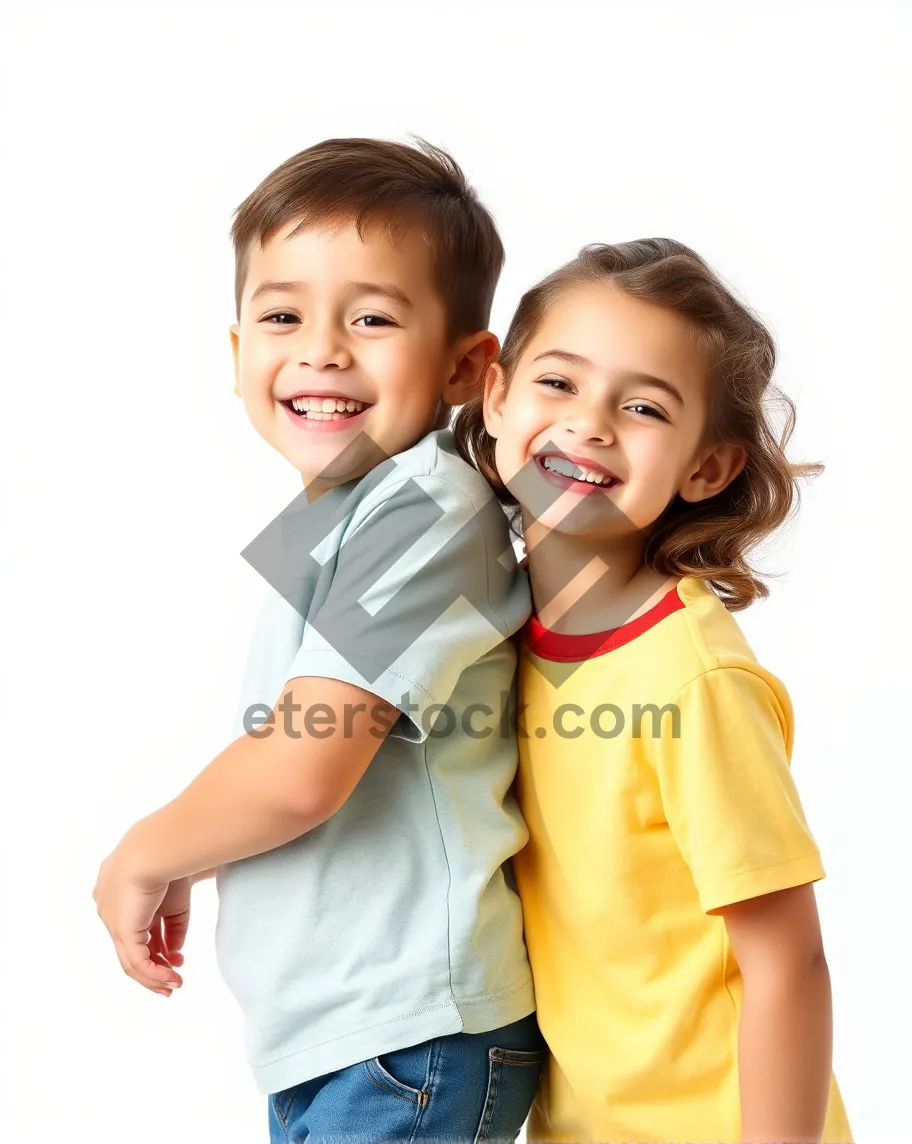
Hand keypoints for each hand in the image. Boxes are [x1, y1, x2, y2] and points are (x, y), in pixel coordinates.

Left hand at [93, 843, 184, 996]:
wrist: (158, 849)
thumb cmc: (170, 860)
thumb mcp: (176, 900)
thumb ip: (175, 928)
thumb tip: (174, 953)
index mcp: (119, 891)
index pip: (136, 926)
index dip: (157, 945)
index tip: (177, 956)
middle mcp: (110, 909)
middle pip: (131, 946)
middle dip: (154, 964)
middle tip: (173, 979)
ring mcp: (113, 921)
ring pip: (130, 959)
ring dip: (153, 976)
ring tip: (174, 985)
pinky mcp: (123, 930)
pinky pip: (137, 962)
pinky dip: (154, 974)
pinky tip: (171, 978)